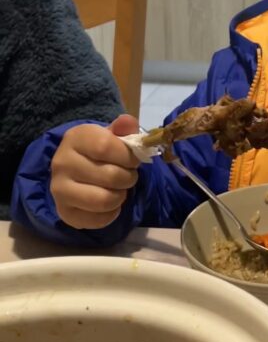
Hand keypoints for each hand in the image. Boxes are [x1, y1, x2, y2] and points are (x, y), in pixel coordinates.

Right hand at [51, 115, 140, 229]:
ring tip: (119, 189)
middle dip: (129, 177)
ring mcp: (59, 189)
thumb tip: (128, 122)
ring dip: (120, 196)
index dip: (128, 156)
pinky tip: (110, 203)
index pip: (107, 147)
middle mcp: (61, 163)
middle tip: (128, 175)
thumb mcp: (111, 135)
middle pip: (110, 176)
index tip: (133, 159)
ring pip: (104, 200)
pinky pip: (98, 219)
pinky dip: (112, 213)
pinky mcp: (64, 212)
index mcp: (75, 138)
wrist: (75, 170)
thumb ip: (124, 129)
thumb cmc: (98, 150)